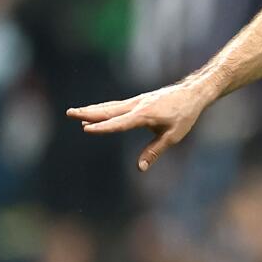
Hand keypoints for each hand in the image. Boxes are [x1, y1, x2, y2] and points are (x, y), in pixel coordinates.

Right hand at [66, 77, 216, 170]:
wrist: (192, 93)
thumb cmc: (184, 116)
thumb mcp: (173, 136)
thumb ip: (155, 151)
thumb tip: (140, 168)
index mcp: (144, 115)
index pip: (120, 123)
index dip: (103, 127)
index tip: (85, 128)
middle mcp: (137, 106)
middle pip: (108, 110)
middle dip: (88, 113)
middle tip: (69, 113)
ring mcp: (136, 101)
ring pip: (110, 106)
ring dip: (92, 109)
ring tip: (74, 112)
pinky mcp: (138, 101)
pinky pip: (116, 105)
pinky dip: (103, 107)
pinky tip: (94, 110)